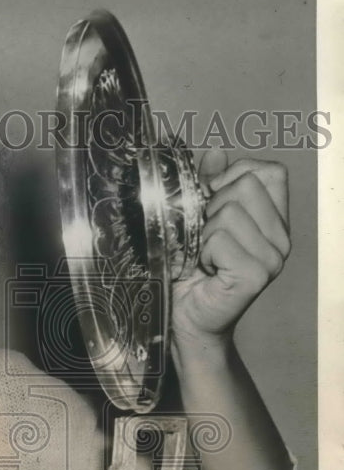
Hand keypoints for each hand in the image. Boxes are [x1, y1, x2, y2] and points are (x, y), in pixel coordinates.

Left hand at [171, 148, 290, 348]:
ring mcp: (273, 258)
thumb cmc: (191, 270)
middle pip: (246, 185)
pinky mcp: (255, 275)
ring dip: (204, 233)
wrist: (187, 318)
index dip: (234, 177)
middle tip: (206, 238)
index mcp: (275, 220)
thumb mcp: (199, 218)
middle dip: (213, 206)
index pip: (270, 171)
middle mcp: (282, 238)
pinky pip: (219, 239)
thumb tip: (216, 152)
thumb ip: (210, 184)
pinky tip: (207, 270)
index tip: (213, 204)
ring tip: (205, 256)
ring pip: (228, 212)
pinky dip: (203, 252)